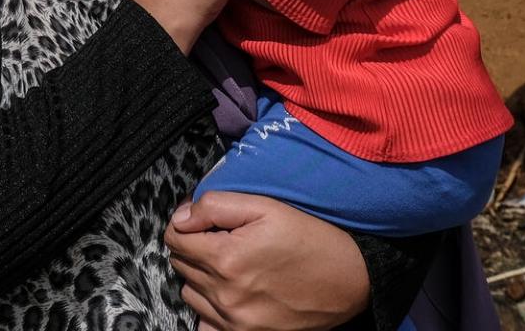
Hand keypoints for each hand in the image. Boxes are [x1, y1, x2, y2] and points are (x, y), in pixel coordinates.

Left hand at [165, 192, 369, 330]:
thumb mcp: (265, 207)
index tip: (201, 218)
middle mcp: (225, 295)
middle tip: (221, 236)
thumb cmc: (312, 241)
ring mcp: (234, 320)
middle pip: (180, 264)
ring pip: (189, 292)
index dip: (185, 222)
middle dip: (194, 245)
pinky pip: (204, 324)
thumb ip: (215, 206)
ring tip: (229, 262)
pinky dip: (208, 309)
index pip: (174, 238)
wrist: (350, 280)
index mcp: (226, 258)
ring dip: (200, 275)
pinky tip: (227, 294)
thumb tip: (181, 216)